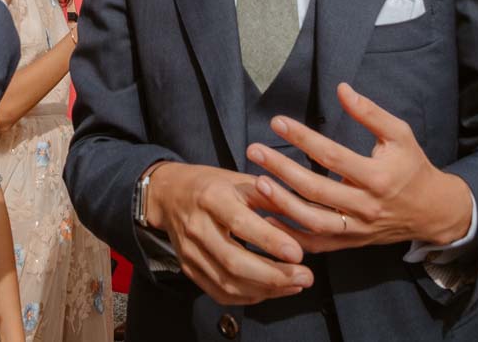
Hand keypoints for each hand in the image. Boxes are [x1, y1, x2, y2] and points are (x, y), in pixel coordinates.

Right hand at [144, 162, 311, 305]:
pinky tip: (270, 291)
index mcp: (211, 197)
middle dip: (273, 275)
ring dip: (265, 289)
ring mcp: (190, 251)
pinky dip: (248, 296)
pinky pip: (219, 292)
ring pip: (227, 282)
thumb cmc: (213, 185)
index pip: (241, 223)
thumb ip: (272, 198)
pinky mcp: (188, 268)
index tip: (298, 253)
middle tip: (305, 276)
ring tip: (294, 285)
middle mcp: (197, 226)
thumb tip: (307, 216)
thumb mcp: (241, 180)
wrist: (170, 194)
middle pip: (233, 261)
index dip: (270, 241)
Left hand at [244, 84, 473, 252]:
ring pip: (313, 220)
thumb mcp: (400, 134)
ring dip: (281, 203)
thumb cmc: (412, 166)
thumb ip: (370, 112)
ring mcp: (357, 228)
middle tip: (254, 150)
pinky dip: (291, 235)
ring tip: (257, 182)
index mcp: (377, 176)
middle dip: (281, 169)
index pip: (331, 156)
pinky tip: (268, 219)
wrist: (432, 211)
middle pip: (316, 189)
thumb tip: (341, 88)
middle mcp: (365, 206)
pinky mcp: (351, 243)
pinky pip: (317, 243)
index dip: (302, 138)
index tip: (277, 122)